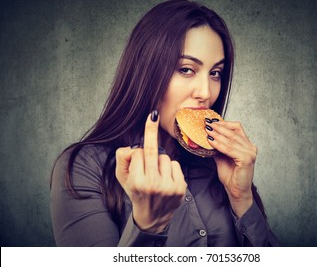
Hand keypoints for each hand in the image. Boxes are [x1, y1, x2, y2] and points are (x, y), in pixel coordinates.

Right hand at [115, 111, 186, 232]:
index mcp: (136, 182)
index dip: (136, 153)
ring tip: (156, 175)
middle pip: (153, 151)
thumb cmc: (136, 192)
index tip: (146, 125)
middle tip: (153, 114)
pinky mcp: (181, 188)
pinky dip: (170, 168)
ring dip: (160, 161)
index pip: (138, 153)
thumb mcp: (122, 177)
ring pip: (165, 157)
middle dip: (151, 132)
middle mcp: (153, 184)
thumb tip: (134, 146)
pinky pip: (175, 164)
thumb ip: (122, 158)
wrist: (152, 216)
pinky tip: (166, 179)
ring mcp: (168, 187)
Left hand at [205, 119, 257, 217]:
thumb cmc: (231, 176)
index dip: (224, 123)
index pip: (237, 128)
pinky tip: (211, 142)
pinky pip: (230, 149)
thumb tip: (207, 136)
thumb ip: (218, 146)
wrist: (236, 191)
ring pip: (231, 140)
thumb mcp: (222, 157)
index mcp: (247, 145)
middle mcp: (250, 147)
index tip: (211, 121)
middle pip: (233, 132)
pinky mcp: (246, 160)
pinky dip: (219, 145)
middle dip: (218, 127)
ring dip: (217, 135)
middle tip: (207, 124)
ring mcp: (250, 153)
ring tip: (207, 131)